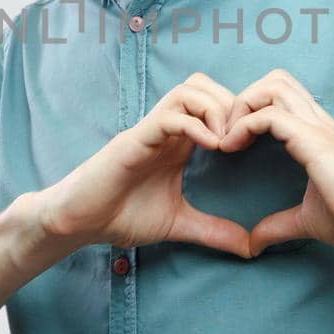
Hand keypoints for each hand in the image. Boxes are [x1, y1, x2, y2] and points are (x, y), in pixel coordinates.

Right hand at [35, 72, 252, 259]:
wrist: (79, 223)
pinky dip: (194, 125)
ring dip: (215, 109)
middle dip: (232, 105)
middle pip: (204, 86)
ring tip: (227, 141)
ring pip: (188, 91)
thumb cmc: (121, 216)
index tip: (253, 145)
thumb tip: (249, 248)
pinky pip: (168, 117)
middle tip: (244, 138)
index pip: (213, 103)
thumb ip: (213, 231)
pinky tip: (211, 147)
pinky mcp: (135, 140)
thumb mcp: (178, 224)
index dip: (238, 116)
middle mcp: (166, 129)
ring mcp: (150, 131)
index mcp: (178, 141)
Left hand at [217, 68, 333, 257]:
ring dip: (241, 106)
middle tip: (227, 135)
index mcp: (317, 134)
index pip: (280, 96)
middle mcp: (317, 122)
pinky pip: (269, 115)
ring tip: (228, 139)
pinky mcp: (315, 140)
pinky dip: (243, 125)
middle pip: (274, 79)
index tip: (231, 145)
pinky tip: (233, 148)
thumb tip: (254, 242)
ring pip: (271, 85)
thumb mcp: (310, 220)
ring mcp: (317, 127)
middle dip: (243, 100)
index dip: (249, 111)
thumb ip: (280, 225)